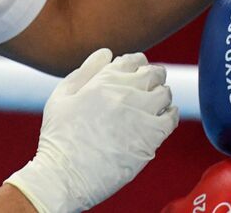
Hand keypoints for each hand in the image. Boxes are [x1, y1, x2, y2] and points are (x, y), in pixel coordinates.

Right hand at [4, 48, 177, 212]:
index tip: (135, 76)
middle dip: (153, 78)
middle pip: (154, 73)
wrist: (64, 176)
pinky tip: (161, 121)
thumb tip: (107, 53)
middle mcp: (127, 91)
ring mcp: (141, 113)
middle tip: (146, 91)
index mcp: (105, 79)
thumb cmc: (59, 138)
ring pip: (165, 93)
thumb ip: (85, 71)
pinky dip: (170, 115)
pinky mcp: (151, 136)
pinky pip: (172, 118)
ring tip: (151, 107)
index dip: (137, 66)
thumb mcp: (61, 97)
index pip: (134, 60)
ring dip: (161, 97)